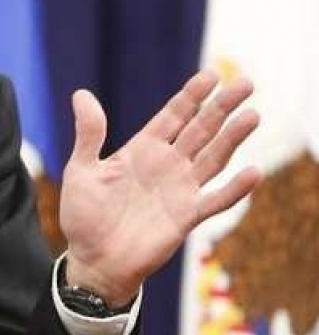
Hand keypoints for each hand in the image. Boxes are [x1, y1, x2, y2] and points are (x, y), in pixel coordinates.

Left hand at [58, 71, 260, 307]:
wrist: (93, 260)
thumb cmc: (84, 215)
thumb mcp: (81, 169)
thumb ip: (89, 134)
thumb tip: (81, 94)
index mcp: (142, 150)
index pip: (173, 116)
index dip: (191, 95)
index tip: (211, 74)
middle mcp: (166, 165)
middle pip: (200, 129)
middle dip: (222, 107)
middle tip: (246, 82)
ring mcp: (180, 190)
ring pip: (214, 158)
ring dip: (233, 138)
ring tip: (253, 115)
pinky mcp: (187, 217)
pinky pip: (216, 200)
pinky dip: (235, 188)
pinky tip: (253, 172)